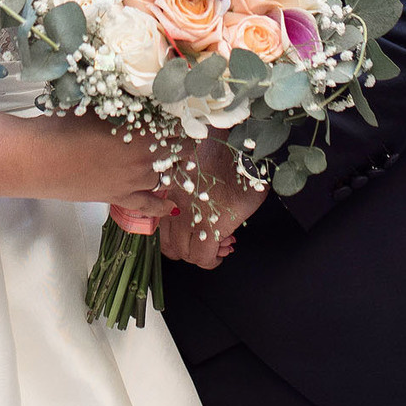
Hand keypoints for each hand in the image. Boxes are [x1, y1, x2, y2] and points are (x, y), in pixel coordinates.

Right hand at [41, 117, 173, 219]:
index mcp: (145, 133)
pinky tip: (172, 208)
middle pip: (178, 151)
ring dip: (170, 166)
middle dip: (181, 141)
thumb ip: (124, 104)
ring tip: (168, 157)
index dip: (182, 119)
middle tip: (176, 132)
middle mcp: (145, 159)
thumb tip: (139, 95)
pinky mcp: (120, 198)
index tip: (181, 113)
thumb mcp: (100, 106)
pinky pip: (148, 206)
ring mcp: (134, 182)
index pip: (178, 126)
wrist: (40, 158)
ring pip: (165, 176)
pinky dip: (162, 207)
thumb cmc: (66, 126)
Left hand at [160, 139, 266, 269]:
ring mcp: (192, 215)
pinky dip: (211, 261)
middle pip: (169, 244)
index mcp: (170, 187)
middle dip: (185, 250)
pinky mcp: (211, 226)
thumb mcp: (198, 161)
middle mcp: (176, 203)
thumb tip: (197, 200)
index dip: (175, 236)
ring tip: (216, 248)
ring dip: (199, 256)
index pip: (160, 224)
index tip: (190, 235)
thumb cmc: (227, 147)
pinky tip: (221, 254)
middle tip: (201, 247)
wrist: (245, 144)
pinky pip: (203, 257)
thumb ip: (189, 180)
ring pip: (185, 253)